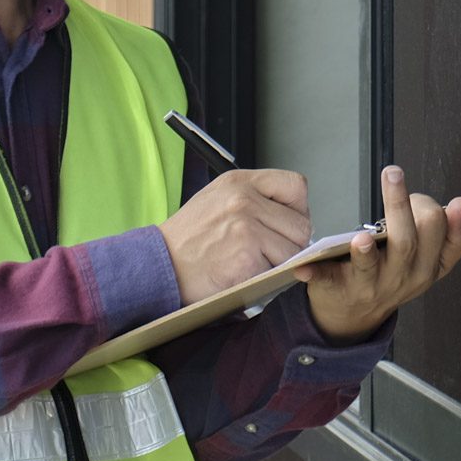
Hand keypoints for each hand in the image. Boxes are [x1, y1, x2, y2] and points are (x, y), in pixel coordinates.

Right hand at [158, 169, 311, 305]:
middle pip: (300, 224)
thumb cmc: (187, 239)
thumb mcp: (218, 200)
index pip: (295, 186)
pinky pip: (276, 271)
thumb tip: (292, 217)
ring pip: (293, 250)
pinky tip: (243, 274)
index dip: (298, 209)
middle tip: (268, 252)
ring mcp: (246, 227)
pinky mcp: (245, 256)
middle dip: (291, 243)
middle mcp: (244, 199)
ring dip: (279, 263)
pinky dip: (265, 278)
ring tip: (252, 263)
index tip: (286, 224)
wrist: (159, 265)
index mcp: (239, 182)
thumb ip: (255, 200)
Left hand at [294, 166, 460, 343]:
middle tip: (393, 173)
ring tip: (361, 237)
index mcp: (430, 266)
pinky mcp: (339, 290)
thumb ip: (448, 234)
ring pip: (373, 264)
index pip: (449, 240)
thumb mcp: (427, 260)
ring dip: (366, 252)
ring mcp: (372, 286)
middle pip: (410, 241)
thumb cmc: (392, 274)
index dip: (452, 219)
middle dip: (402, 205)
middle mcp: (405, 277)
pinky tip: (303, 268)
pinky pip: (327, 281)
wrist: (355, 317)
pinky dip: (316, 275)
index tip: (452, 202)